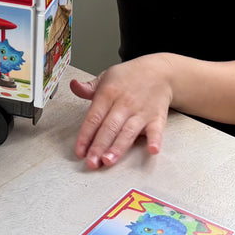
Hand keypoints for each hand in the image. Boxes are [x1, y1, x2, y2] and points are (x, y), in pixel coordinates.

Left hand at [70, 54, 173, 168]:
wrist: (160, 70)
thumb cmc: (130, 76)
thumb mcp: (106, 76)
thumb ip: (89, 87)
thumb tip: (74, 86)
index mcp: (108, 93)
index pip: (94, 117)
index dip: (85, 135)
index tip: (79, 151)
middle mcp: (124, 103)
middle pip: (109, 128)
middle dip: (99, 147)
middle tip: (91, 163)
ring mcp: (141, 111)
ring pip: (128, 132)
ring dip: (118, 147)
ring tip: (108, 161)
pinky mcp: (157, 117)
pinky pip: (156, 130)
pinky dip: (155, 140)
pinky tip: (152, 150)